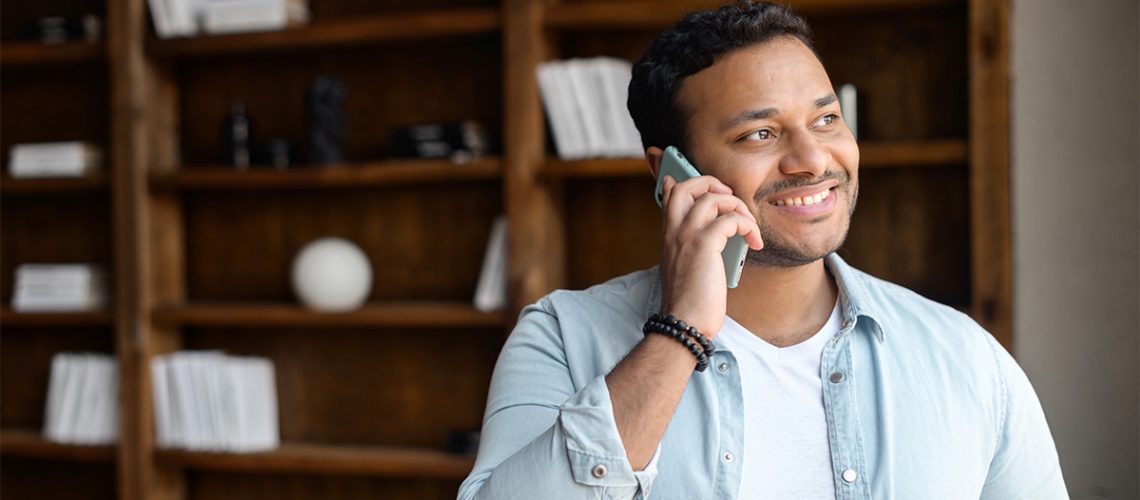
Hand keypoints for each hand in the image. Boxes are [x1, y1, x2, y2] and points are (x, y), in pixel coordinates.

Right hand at [658, 175, 763, 336]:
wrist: (684, 322)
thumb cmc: (689, 301)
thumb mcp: (685, 269)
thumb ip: (692, 248)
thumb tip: (710, 237)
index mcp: (668, 236)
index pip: (670, 195)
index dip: (684, 182)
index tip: (699, 184)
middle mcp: (674, 230)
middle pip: (687, 186)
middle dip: (712, 184)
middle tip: (730, 199)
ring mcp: (686, 235)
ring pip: (713, 197)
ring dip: (738, 206)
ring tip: (748, 225)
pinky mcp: (704, 244)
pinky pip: (731, 219)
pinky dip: (748, 226)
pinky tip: (754, 241)